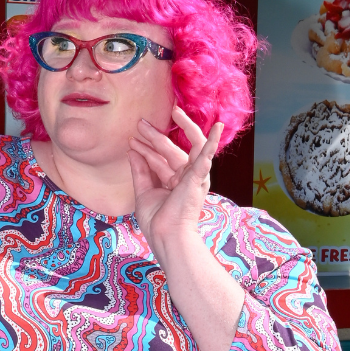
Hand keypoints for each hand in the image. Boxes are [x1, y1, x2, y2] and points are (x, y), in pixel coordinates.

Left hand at [128, 107, 223, 256]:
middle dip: (154, 137)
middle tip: (140, 123)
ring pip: (183, 149)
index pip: (160, 160)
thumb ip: (140, 171)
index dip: (146, 149)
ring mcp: (193, 177)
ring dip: (175, 132)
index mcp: (174, 183)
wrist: (166, 236)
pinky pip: (207, 156)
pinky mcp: (198, 178)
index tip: (132, 140)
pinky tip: (217, 125)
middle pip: (170, 151)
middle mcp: (186, 178)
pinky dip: (212, 141)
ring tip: (169, 113)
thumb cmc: (157, 221)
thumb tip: (132, 151)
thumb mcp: (143, 193)